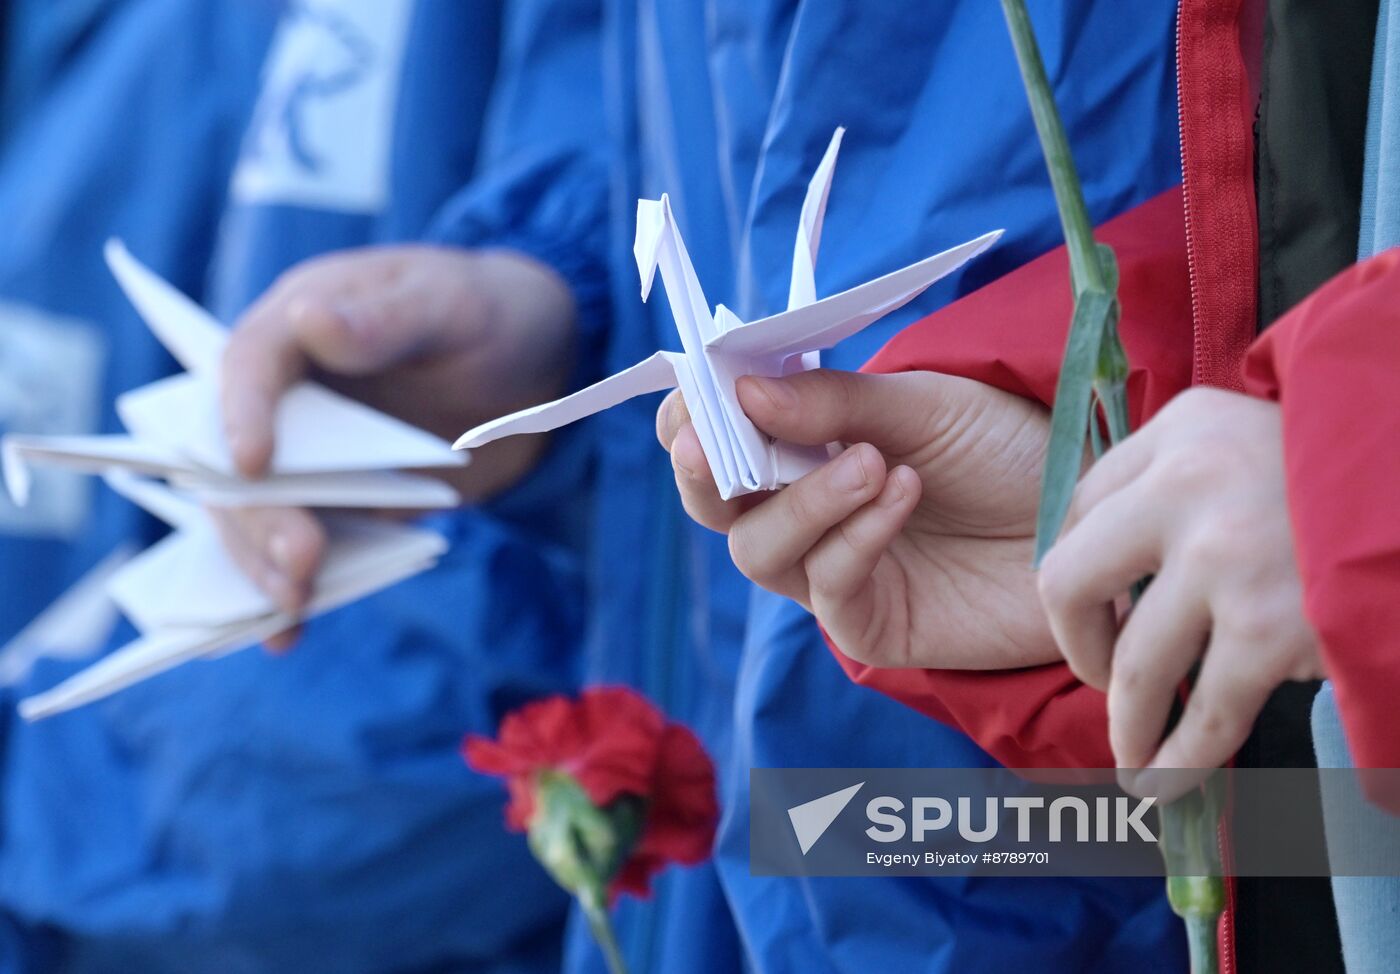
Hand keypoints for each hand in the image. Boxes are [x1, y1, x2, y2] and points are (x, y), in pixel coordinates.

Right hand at [212, 244, 576, 648]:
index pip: (248, 362)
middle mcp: (284, 393)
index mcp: (299, 323)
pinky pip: (300, 547)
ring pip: (257, 512)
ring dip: (265, 561)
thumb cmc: (490, 315)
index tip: (254, 464)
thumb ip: (388, 317)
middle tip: (300, 560)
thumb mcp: (453, 306)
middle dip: (259, 512)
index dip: (239, 413)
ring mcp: (304, 454)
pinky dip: (291, 588)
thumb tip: (309, 319)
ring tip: (295, 607)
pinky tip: (287, 636)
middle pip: (237, 454)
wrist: (533, 369)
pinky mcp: (334, 503)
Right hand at [655, 368, 1058, 669]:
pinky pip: (828, 588)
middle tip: (716, 439)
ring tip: (872, 463)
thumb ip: (834, 402)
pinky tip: (902, 492)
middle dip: (703, 470)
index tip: (700, 389)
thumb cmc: (1013, 447)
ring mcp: (834, 569)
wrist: (1096, 514)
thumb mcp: (926, 404)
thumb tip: (742, 392)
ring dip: (802, 503)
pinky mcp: (871, 624)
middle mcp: (807, 509)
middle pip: (713, 502)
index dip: (691, 415)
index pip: (715, 434)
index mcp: (805, 444)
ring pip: (757, 550)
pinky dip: (856, 537)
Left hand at [1038, 388, 1323, 792]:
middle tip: (1100, 675)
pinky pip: (1206, 714)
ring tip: (1132, 753)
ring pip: (1132, 665)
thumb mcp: (1257, 441)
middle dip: (1076, 643)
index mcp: (1184, 426)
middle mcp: (1187, 482)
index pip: (1078, 506)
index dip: (1082, 568)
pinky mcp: (1273, 627)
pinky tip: (1165, 782)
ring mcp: (1227, 556)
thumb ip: (1183, 482)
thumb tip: (1114, 572)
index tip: (1097, 608)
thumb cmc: (1358, 481)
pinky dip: (1179, 760)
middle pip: (1067, 582)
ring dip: (1126, 722)